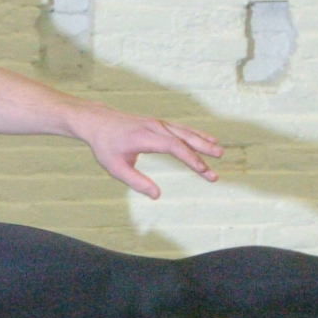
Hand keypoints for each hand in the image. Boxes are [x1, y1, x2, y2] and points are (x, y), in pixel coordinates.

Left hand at [74, 106, 223, 198]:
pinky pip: (180, 129)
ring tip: (218, 151)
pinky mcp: (158, 123)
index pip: (173, 146)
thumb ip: (136, 181)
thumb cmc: (105, 146)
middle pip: (183, 137)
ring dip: (202, 141)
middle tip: (219, 158)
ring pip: (184, 131)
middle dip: (202, 149)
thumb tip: (157, 195)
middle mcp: (154, 127)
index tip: (203, 170)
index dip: (190, 158)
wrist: (97, 121)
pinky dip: (195, 134)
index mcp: (144, 137)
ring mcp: (157, 123)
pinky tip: (207, 139)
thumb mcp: (116, 168)